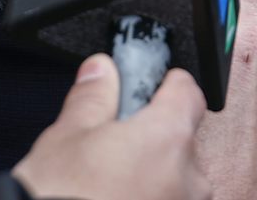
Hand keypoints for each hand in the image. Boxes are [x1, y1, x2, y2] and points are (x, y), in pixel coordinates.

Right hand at [10, 56, 207, 199]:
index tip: (152, 87)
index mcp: (169, 137)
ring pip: (177, 182)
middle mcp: (191, 178)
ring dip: (152, 180)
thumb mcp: (65, 140)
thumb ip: (92, 98)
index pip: (189, 92)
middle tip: (113, 150)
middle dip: (152, 142)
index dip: (168, 85)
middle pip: (182, 142)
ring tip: (108, 189)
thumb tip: (101, 70)